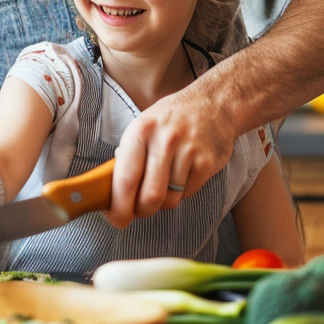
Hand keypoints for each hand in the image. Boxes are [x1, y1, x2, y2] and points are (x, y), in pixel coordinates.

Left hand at [105, 85, 236, 228]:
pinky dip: (181, 194)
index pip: (125, 178)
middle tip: (138, 212)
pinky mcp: (207, 162)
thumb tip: (111, 192)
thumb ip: (127, 157)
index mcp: (140, 132)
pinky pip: (188, 194)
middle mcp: (164, 141)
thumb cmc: (169, 120)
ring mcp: (188, 151)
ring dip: (162, 204)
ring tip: (161, 189)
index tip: (115, 218)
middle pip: (149, 196)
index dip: (118, 205)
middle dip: (141, 212)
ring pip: (170, 200)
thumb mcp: (142, 127)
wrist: (212, 105)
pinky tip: (180, 178)